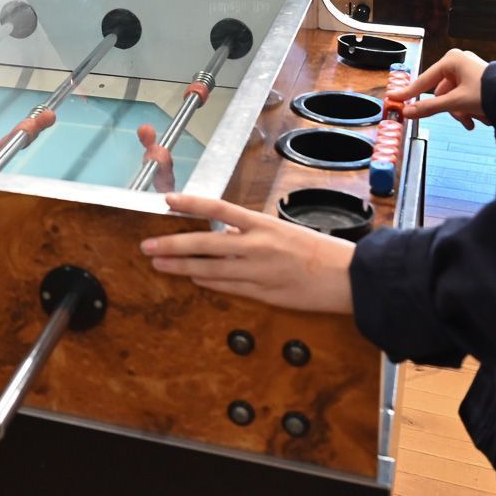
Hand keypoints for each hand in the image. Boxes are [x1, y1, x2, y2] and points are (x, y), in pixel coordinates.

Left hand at [141, 194, 354, 313]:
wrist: (348, 277)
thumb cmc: (320, 250)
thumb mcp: (284, 229)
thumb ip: (253, 232)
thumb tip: (224, 233)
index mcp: (263, 224)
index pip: (218, 207)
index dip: (191, 203)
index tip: (168, 200)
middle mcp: (256, 246)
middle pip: (204, 243)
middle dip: (172, 245)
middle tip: (148, 246)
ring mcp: (258, 272)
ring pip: (210, 269)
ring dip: (182, 267)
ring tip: (160, 265)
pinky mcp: (263, 294)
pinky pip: (228, 287)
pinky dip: (208, 282)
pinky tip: (193, 278)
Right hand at [402, 48, 487, 128]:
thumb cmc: (491, 92)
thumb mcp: (456, 102)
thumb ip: (430, 107)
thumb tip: (409, 111)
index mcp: (451, 60)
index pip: (424, 80)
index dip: (409, 92)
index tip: (394, 97)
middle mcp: (459, 62)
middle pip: (441, 92)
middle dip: (452, 110)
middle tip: (462, 119)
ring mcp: (468, 70)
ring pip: (453, 97)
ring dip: (462, 112)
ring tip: (474, 120)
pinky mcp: (476, 80)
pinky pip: (463, 96)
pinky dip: (468, 108)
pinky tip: (479, 116)